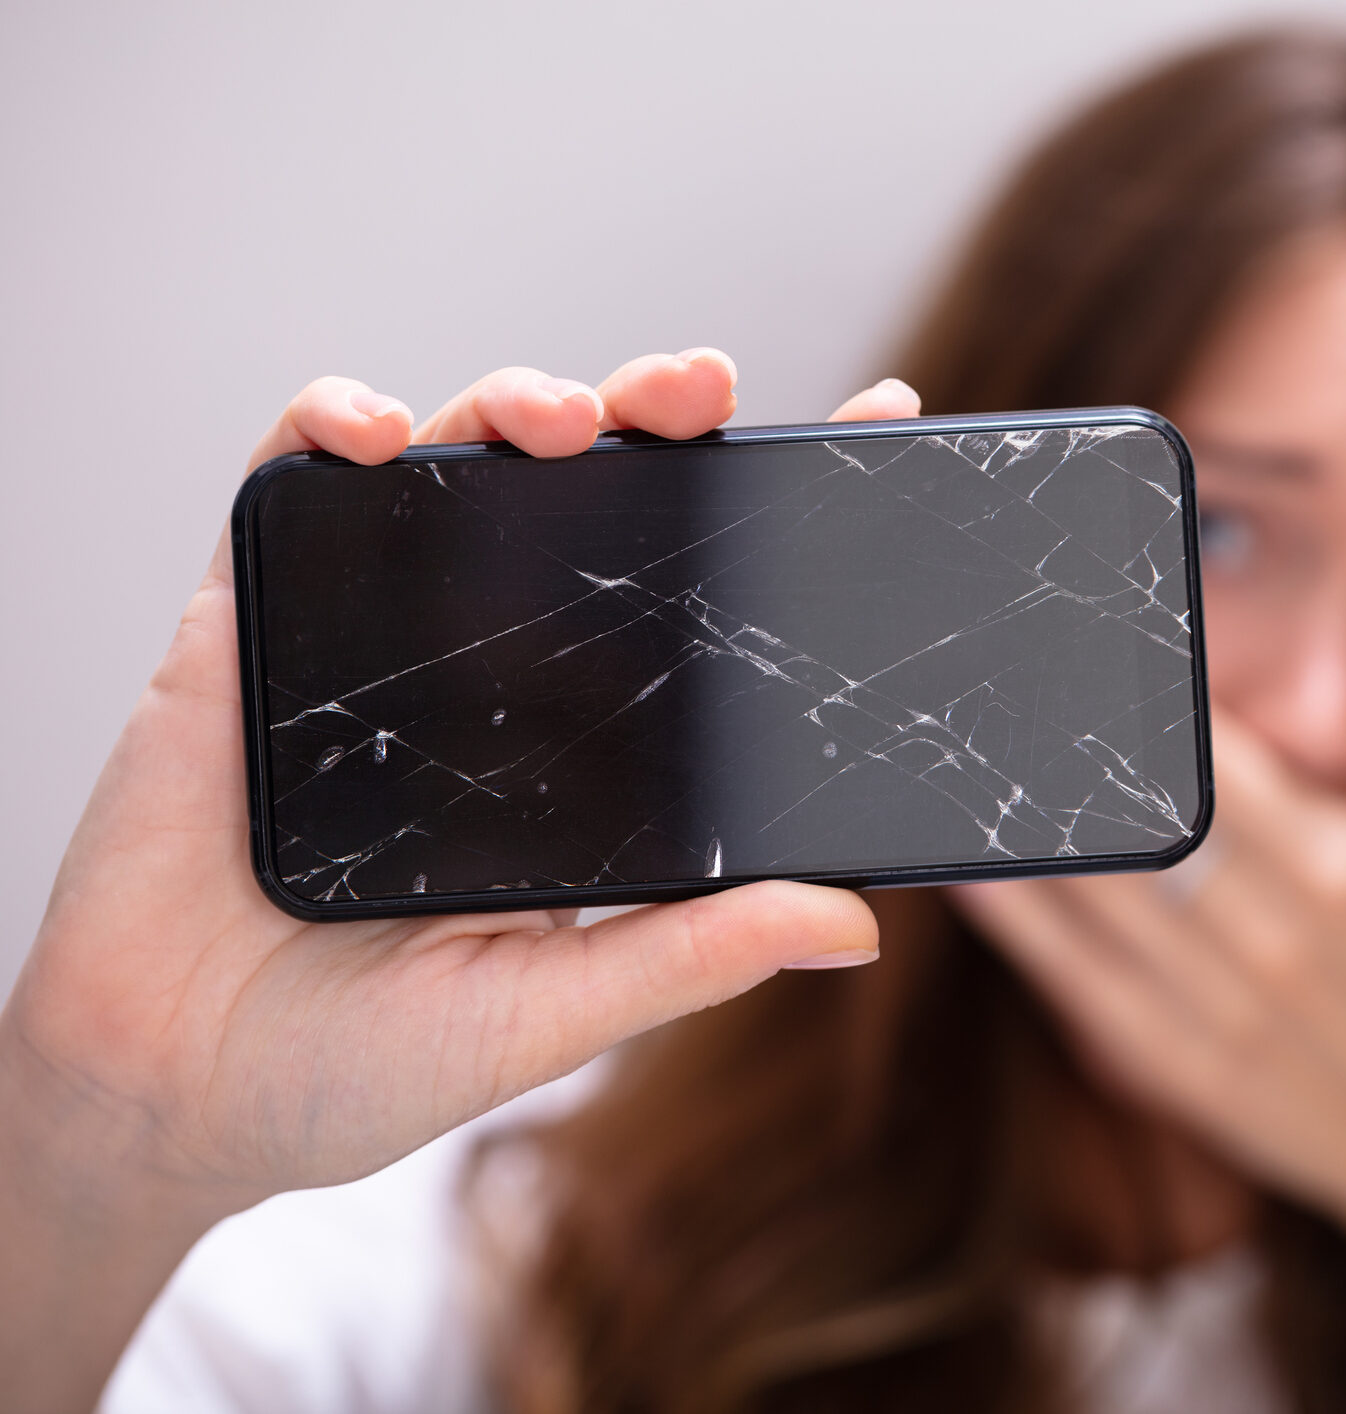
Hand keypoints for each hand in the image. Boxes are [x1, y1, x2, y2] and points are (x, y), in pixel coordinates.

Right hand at [0, 356, 919, 1412]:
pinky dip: (330, 430)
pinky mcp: (248, 628)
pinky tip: (376, 433)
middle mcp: (486, 673)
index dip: (769, 509)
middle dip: (649, 416)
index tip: (871, 424)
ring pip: (457, 465)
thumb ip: (690, 955)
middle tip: (700, 389)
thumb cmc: (360, 1064)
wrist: (167, 1099)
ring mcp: (368, 640)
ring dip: (512, 404)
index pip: (696, 599)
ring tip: (562, 416)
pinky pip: (287, 492)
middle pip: (588, 499)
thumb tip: (856, 924)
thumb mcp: (553, 1012)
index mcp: (578, 749)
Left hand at [955, 642, 1345, 1254]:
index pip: (1218, 764)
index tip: (1089, 650)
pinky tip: (971, 875)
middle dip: (1068, 751)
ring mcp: (1224, 1013)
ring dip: (1031, 823)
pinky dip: (1022, 928)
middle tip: (997, 690)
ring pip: (1098, 894)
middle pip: (1141, 818)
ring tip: (967, 760)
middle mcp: (1275, 939)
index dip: (1145, 706)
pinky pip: (1084, 989)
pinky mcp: (1188, 1075)